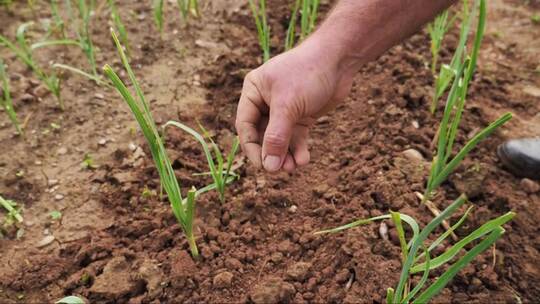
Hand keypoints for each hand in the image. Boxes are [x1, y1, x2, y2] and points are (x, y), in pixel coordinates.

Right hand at [235, 38, 355, 171]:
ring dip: (285, 155)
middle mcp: (265, 101)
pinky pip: (295, 137)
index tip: (262, 166)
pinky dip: (298, 149)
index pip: (245, 126)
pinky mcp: (301, 115)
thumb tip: (268, 167)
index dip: (252, 148)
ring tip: (294, 167)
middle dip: (272, 153)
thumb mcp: (288, 106)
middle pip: (262, 135)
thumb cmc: (308, 73)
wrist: (339, 59)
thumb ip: (276, 137)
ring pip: (280, 139)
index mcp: (253, 91)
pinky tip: (304, 159)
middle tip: (280, 170)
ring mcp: (284, 109)